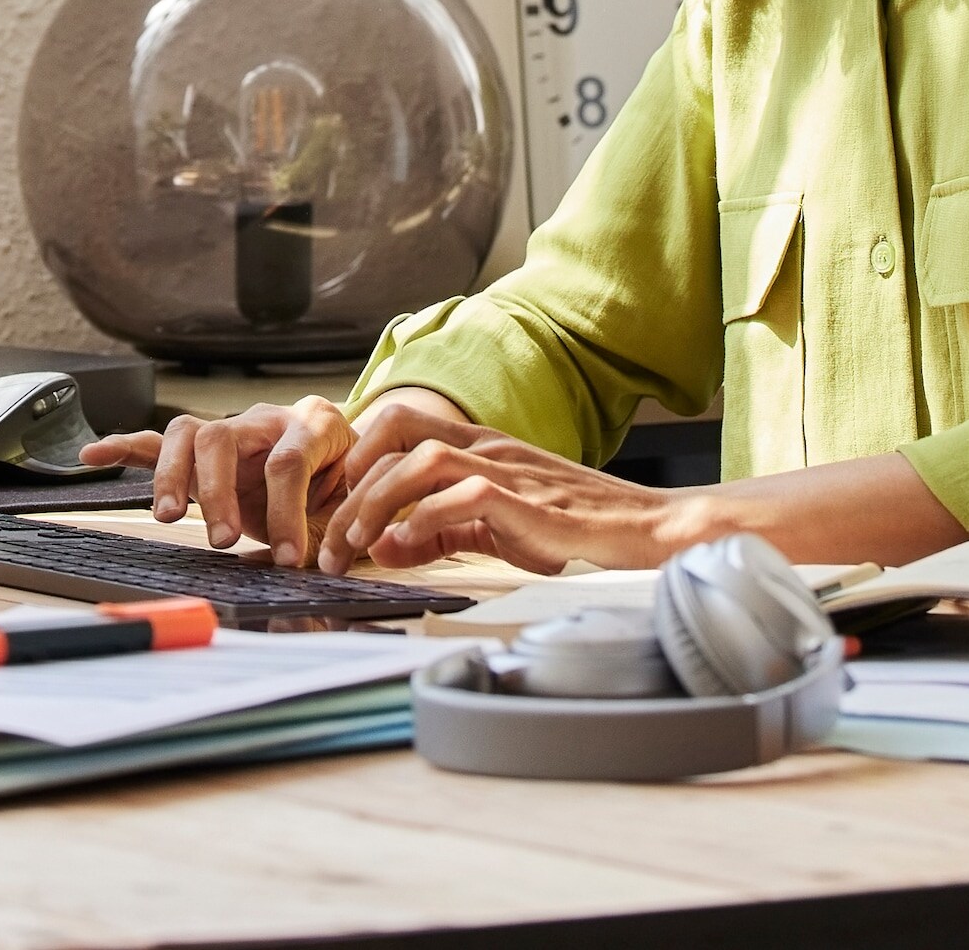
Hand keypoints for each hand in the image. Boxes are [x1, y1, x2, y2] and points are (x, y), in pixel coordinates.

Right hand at [77, 390, 474, 567]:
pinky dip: (126, 448)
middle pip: (224, 437)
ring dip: (174, 477)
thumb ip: (349, 529)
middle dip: (218, 491)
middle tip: (222, 539)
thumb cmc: (355, 489)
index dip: (288, 511)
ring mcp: (233, 430)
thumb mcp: (363, 506)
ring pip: (189, 435)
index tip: (294, 560)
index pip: (288, 460)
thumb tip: (333, 561)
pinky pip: (159, 442)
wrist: (352, 466)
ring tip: (169, 517)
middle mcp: (267, 419)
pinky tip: (94, 456)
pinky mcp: (205, 451)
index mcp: (316, 424)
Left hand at [315, 425, 705, 575]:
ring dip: (378, 499)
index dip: (356, 456)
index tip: (333, 503)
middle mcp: (486, 445)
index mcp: (476, 444)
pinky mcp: (524, 499)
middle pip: (396, 432)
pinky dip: (424, 518)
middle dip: (352, 484)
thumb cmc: (567, 526)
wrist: (637, 528)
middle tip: (331, 536)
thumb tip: (381, 545)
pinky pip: (462, 495)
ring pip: (421, 458)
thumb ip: (435, 531)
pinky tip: (405, 544)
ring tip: (356, 542)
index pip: (397, 422)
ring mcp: (506, 467)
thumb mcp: (490, 527)